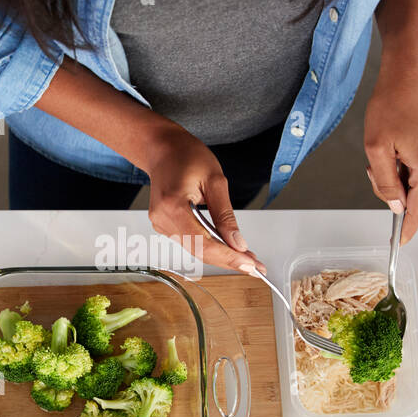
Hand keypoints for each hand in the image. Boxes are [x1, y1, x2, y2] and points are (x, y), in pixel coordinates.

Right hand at [143, 129, 264, 272]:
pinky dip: (211, 247)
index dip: (228, 257)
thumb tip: (237, 243)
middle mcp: (162, 219)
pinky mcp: (164, 226)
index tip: (250, 265)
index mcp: (173, 205)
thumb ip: (226, 215)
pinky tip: (228, 249)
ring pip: (196, 250)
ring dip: (222, 256)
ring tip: (247, 259)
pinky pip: (191, 242)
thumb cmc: (186, 156)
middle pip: (200, 251)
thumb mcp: (215, 180)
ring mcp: (161, 224)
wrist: (163, 149)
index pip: (203, 243)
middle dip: (229, 260)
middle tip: (256, 267)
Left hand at [363, 56, 417, 243]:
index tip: (399, 244)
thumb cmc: (391, 105)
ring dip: (396, 175)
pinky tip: (398, 147)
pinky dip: (405, 167)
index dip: (406, 229)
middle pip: (415, 197)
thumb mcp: (376, 148)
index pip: (417, 209)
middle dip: (392, 189)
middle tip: (376, 163)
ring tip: (388, 148)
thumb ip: (385, 183)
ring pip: (416, 185)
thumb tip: (396, 207)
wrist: (408, 77)